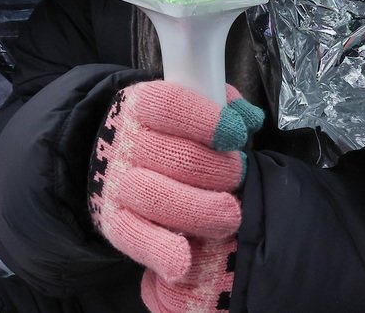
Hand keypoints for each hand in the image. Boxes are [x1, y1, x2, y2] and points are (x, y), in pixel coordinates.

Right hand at [89, 81, 262, 290]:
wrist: (116, 158)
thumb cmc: (167, 131)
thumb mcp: (188, 105)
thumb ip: (220, 103)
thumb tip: (250, 118)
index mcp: (142, 105)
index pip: (169, 105)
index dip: (205, 120)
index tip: (235, 135)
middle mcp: (126, 143)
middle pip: (173, 157)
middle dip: (215, 170)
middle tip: (238, 177)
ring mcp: (117, 184)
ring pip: (155, 197)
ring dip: (200, 210)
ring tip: (230, 215)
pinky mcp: (114, 221)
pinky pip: (133, 237)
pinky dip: (159, 250)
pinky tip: (183, 261)